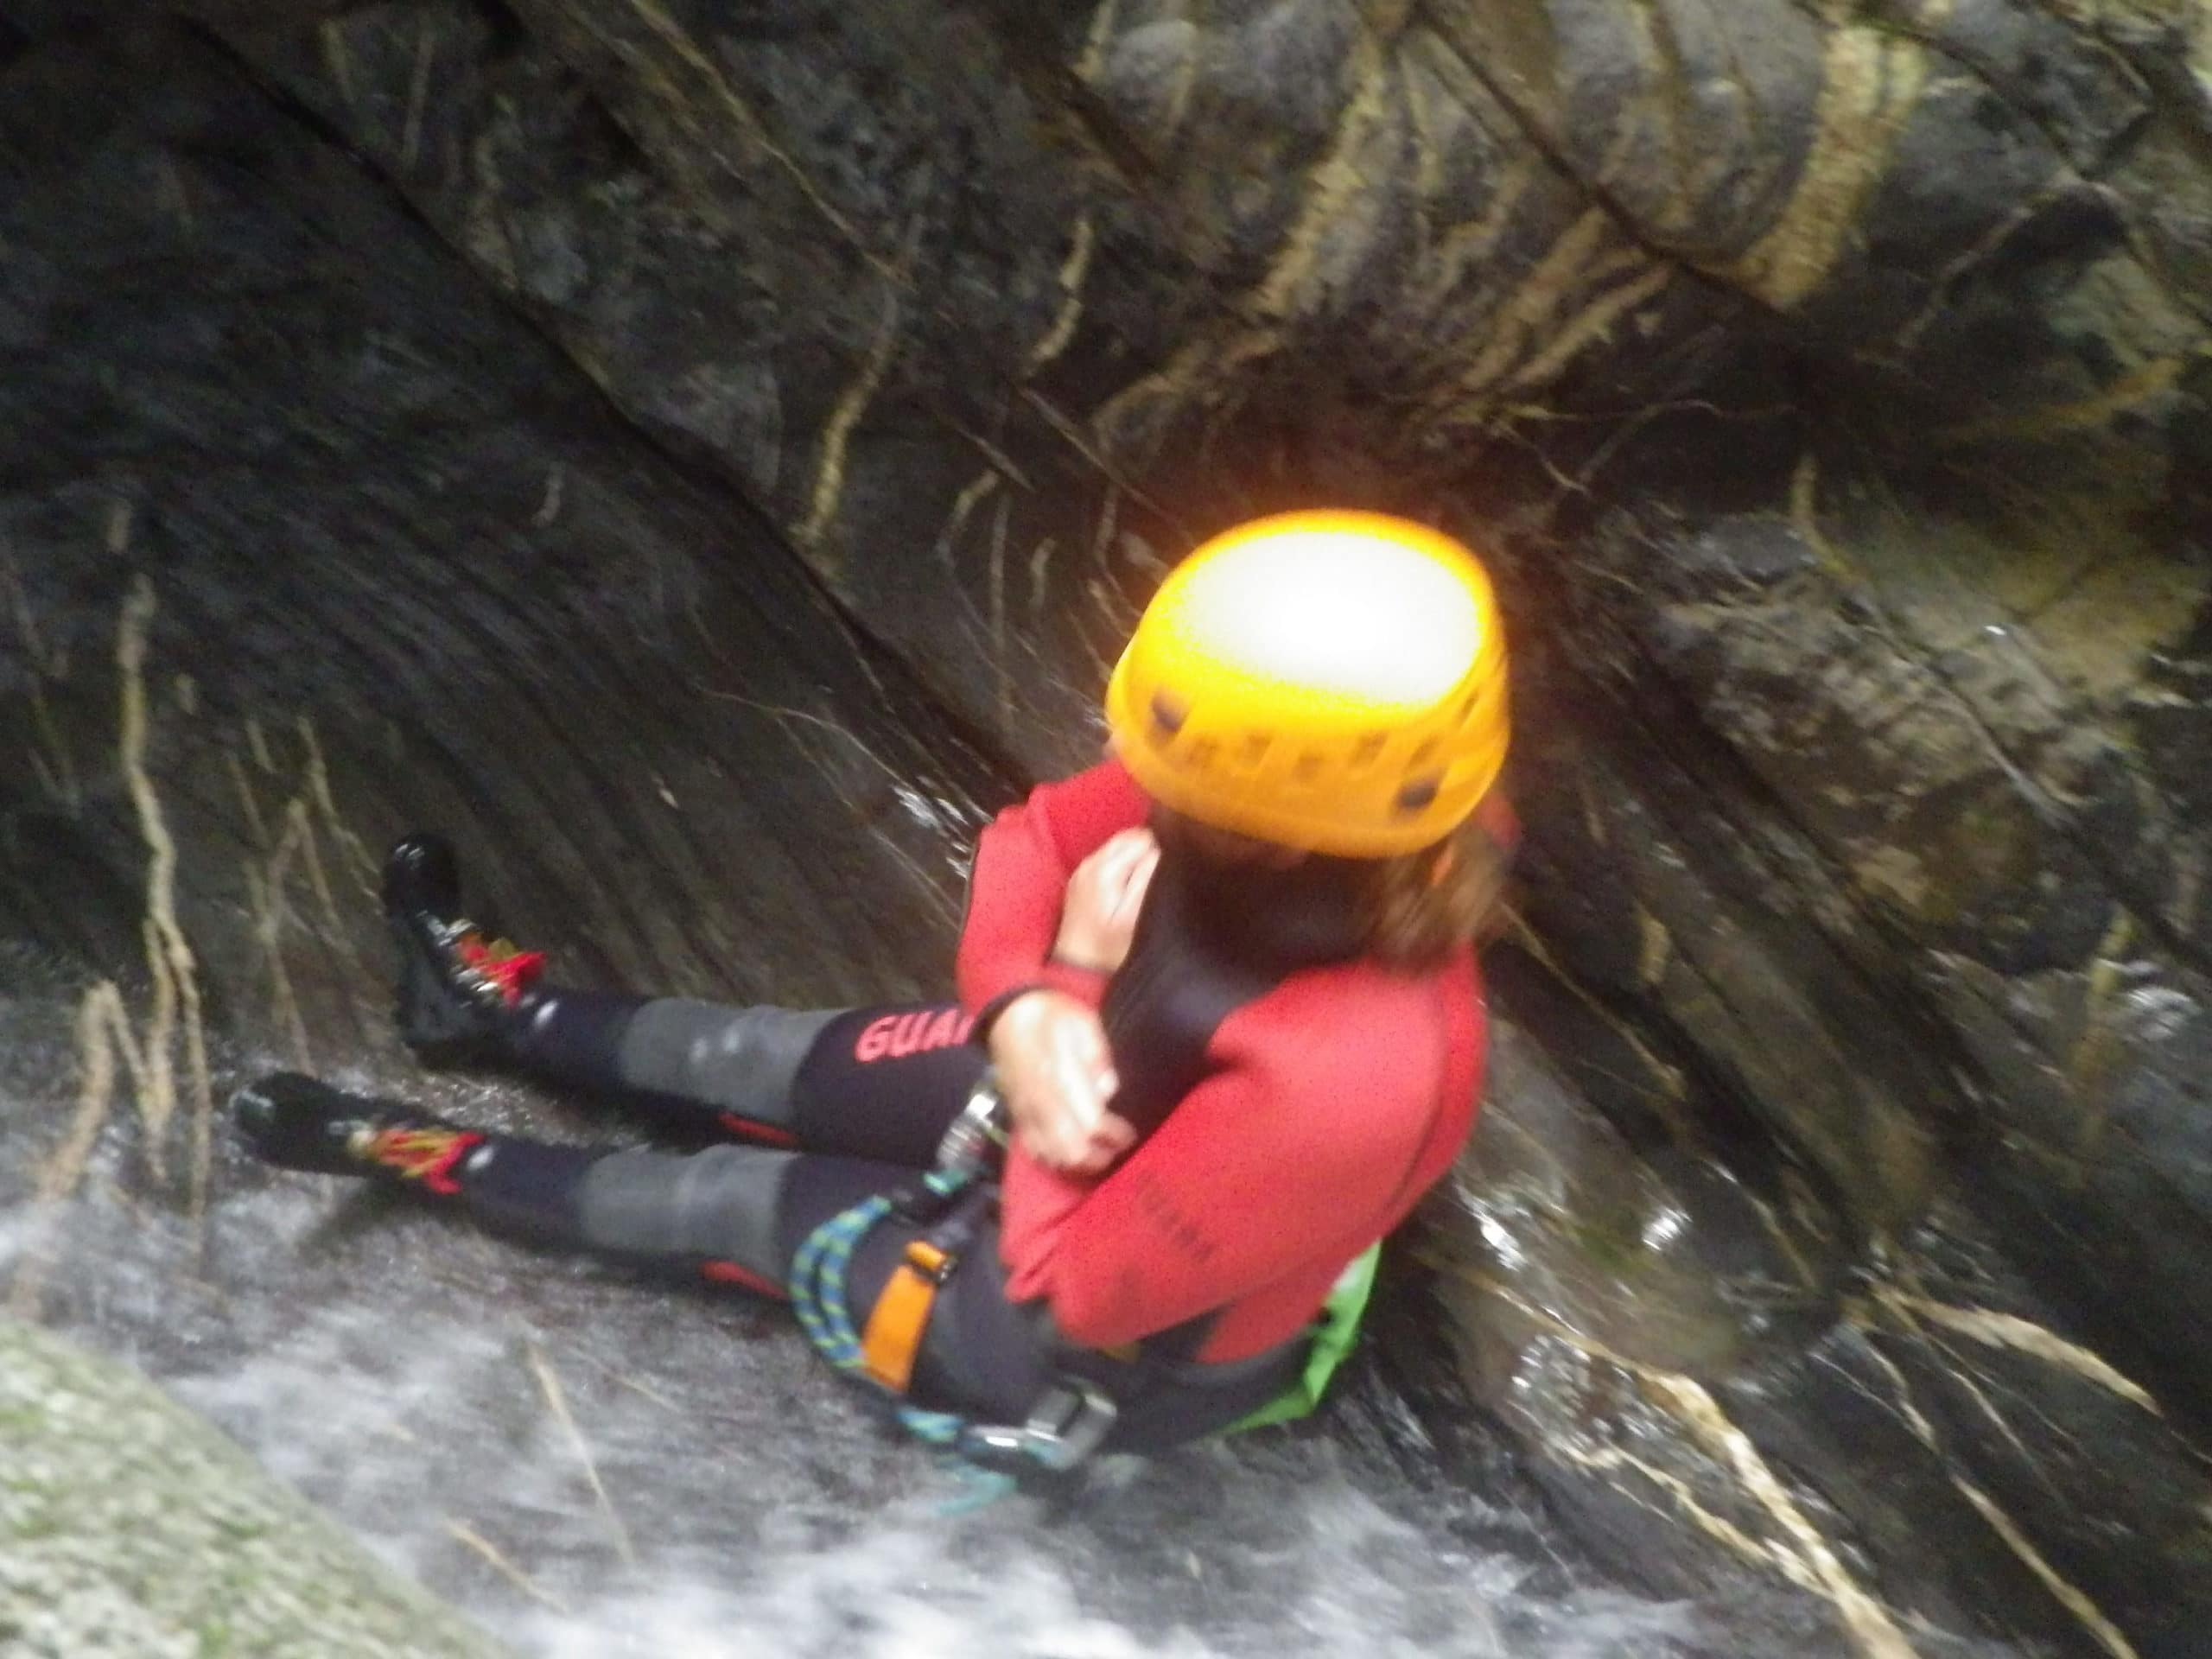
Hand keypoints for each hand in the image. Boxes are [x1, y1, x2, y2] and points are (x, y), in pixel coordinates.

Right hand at [987, 990, 1135, 1174]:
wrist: (1008, 1014)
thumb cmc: (1052, 1014)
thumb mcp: (1084, 1020)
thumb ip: (1098, 1055)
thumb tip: (1108, 1090)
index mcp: (1060, 1074)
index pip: (1090, 1120)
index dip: (1113, 1134)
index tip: (1128, 1135)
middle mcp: (1041, 1099)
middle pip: (1070, 1147)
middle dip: (1096, 1156)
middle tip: (1114, 1151)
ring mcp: (1025, 1109)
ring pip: (1050, 1153)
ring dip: (1076, 1163)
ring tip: (1096, 1156)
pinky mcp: (1016, 1114)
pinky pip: (1032, 1148)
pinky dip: (1053, 1158)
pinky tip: (1068, 1154)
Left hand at [1053, 828, 1160, 974]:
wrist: (1077, 969)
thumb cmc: (1108, 948)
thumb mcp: (1133, 917)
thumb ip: (1145, 880)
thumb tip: (1158, 852)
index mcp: (1105, 870)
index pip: (1142, 839)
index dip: (1159, 853)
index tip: (1163, 875)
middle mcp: (1089, 864)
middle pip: (1127, 837)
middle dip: (1146, 851)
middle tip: (1155, 878)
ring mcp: (1082, 871)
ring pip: (1116, 846)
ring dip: (1133, 857)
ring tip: (1141, 885)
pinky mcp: (1079, 881)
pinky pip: (1105, 859)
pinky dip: (1119, 865)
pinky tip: (1125, 889)